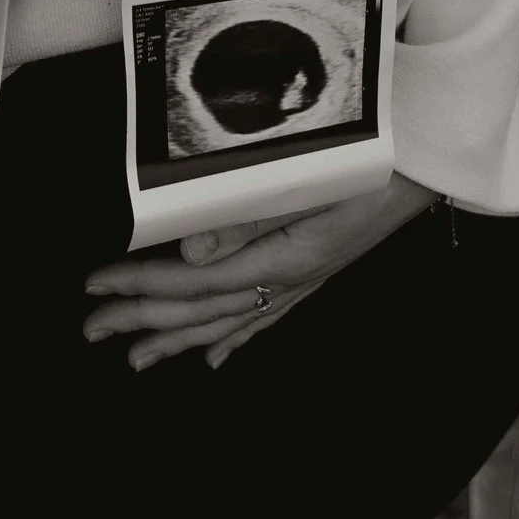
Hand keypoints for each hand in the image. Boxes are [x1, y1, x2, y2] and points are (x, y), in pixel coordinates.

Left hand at [80, 174, 436, 371]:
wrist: (426, 163)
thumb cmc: (369, 162)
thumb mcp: (310, 180)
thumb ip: (248, 218)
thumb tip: (189, 250)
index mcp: (279, 257)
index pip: (192, 280)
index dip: (140, 284)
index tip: (96, 286)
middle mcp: (287, 279)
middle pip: (202, 309)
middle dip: (144, 319)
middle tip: (91, 328)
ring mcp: (301, 280)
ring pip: (227, 320)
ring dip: (178, 337)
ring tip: (136, 356)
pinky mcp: (313, 271)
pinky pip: (264, 317)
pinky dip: (232, 338)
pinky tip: (212, 356)